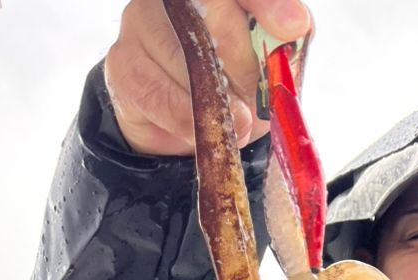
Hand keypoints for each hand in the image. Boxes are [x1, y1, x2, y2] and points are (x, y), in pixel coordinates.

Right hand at [104, 0, 310, 155]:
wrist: (187, 127)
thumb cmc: (234, 88)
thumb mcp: (269, 71)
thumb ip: (284, 47)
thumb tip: (295, 28)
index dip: (266, 5)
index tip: (293, 25)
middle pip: (212, 14)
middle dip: (244, 65)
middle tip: (256, 101)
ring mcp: (141, 22)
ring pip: (183, 56)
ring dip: (216, 98)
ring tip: (237, 121)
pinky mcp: (123, 63)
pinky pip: (159, 93)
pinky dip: (188, 119)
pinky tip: (203, 129)